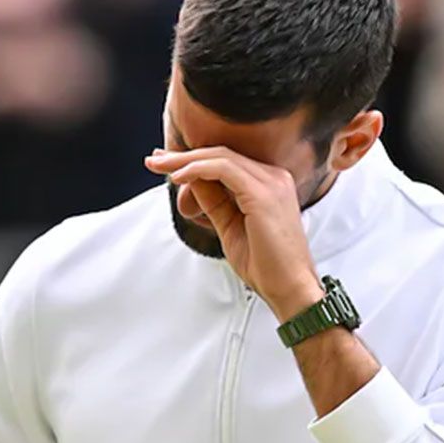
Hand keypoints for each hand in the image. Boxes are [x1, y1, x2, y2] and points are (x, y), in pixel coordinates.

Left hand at [144, 147, 323, 320]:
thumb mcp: (229, 227)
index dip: (193, 160)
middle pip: (221, 153)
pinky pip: (224, 169)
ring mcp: (271, 182)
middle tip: (154, 160)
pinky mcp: (264, 193)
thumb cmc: (266, 266)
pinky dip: (197, 170)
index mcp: (269, 184)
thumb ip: (213, 202)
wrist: (289, 288)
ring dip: (185, 160)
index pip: (226, 161)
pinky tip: (178, 178)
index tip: (167, 166)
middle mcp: (273, 177)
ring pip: (220, 157)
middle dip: (183, 156)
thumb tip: (191, 183)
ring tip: (159, 166)